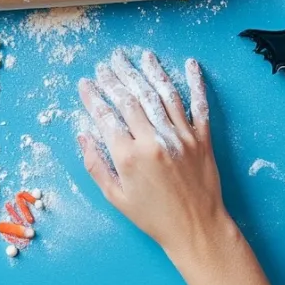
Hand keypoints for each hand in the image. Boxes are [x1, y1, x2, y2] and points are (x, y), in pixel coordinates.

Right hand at [77, 50, 278, 284]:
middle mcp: (155, 140)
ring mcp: (181, 136)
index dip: (93, 96)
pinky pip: (199, 105)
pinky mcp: (202, 138)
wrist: (196, 229)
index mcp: (130, 156)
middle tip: (106, 63)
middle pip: (131, 99)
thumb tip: (83, 136)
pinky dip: (195, 83)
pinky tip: (189, 64)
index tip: (85, 83)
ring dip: (148, 71)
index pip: (106, 116)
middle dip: (116, 77)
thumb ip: (96, 165)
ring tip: (138, 55)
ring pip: (162, 94)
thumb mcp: (115, 197)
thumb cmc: (153, 216)